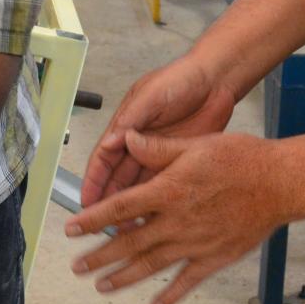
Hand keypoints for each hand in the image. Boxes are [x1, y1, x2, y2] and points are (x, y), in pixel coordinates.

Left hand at [65, 131, 285, 303]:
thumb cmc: (241, 159)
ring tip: (101, 286)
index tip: (72, 229)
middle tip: (77, 267)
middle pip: (128, 243)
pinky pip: (187, 280)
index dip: (91, 220)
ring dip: (123, 277)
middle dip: (99, 256)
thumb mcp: (195, 144)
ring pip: (151, 265)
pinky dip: (170, 294)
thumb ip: (157, 149)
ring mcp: (194, 243)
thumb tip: (126, 139)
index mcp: (167, 191)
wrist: (280, 183)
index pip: (118, 209)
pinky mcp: (214, 257)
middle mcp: (175, 222)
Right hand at [80, 55, 237, 207]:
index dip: (94, 179)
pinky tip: (153, 214)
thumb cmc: (182, 78)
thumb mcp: (151, 95)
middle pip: (118, 175)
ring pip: (140, 183)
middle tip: (103, 222)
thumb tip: (110, 142)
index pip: (104, 156)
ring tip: (125, 225)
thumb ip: (131, 119)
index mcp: (127, 124)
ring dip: (132, 203)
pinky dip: (156, 199)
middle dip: (109, 199)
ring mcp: (160, 151)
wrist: (218, 79)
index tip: (86, 200)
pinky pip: (164, 182)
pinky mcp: (180, 158)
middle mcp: (140, 141)